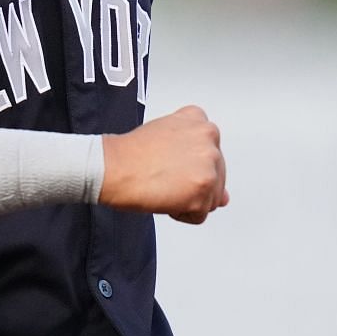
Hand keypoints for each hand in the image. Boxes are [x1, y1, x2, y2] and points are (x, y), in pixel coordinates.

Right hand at [101, 105, 228, 224]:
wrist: (112, 167)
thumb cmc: (130, 154)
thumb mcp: (167, 142)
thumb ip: (199, 160)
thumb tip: (224, 197)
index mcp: (199, 120)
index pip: (209, 153)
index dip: (188, 163)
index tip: (170, 163)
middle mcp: (209, 138)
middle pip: (215, 177)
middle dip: (191, 184)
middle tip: (163, 176)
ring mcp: (209, 164)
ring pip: (211, 198)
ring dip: (188, 200)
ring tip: (163, 185)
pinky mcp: (203, 189)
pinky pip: (200, 215)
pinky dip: (182, 214)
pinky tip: (164, 197)